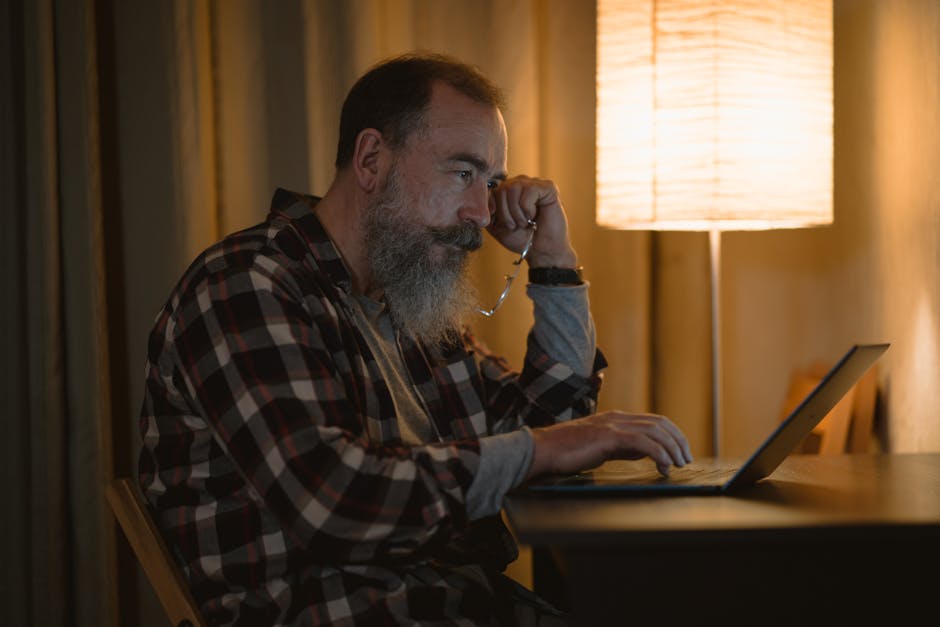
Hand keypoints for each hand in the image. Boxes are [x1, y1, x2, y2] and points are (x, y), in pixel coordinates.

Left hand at [488, 175, 577, 267]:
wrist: (540, 251)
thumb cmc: (520, 238)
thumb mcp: (495, 225)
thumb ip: (485, 211)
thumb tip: (476, 201)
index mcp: (506, 190)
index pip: (491, 191)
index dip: (493, 209)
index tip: (501, 224)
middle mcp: (519, 183)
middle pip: (501, 189)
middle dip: (505, 213)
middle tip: (516, 225)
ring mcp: (534, 183)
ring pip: (514, 187)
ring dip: (517, 212)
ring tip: (525, 222)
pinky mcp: (548, 187)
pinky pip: (530, 189)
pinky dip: (528, 208)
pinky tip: (534, 215)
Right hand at [526, 412, 693, 479]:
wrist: (543, 450)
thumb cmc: (566, 452)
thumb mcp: (600, 447)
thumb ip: (621, 447)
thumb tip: (643, 453)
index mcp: (616, 419)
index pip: (654, 421)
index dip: (672, 435)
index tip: (681, 451)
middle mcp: (617, 418)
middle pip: (660, 423)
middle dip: (678, 440)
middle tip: (686, 459)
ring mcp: (613, 425)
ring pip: (655, 431)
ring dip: (672, 448)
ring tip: (678, 464)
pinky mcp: (608, 436)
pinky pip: (643, 442)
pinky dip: (658, 454)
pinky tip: (663, 466)